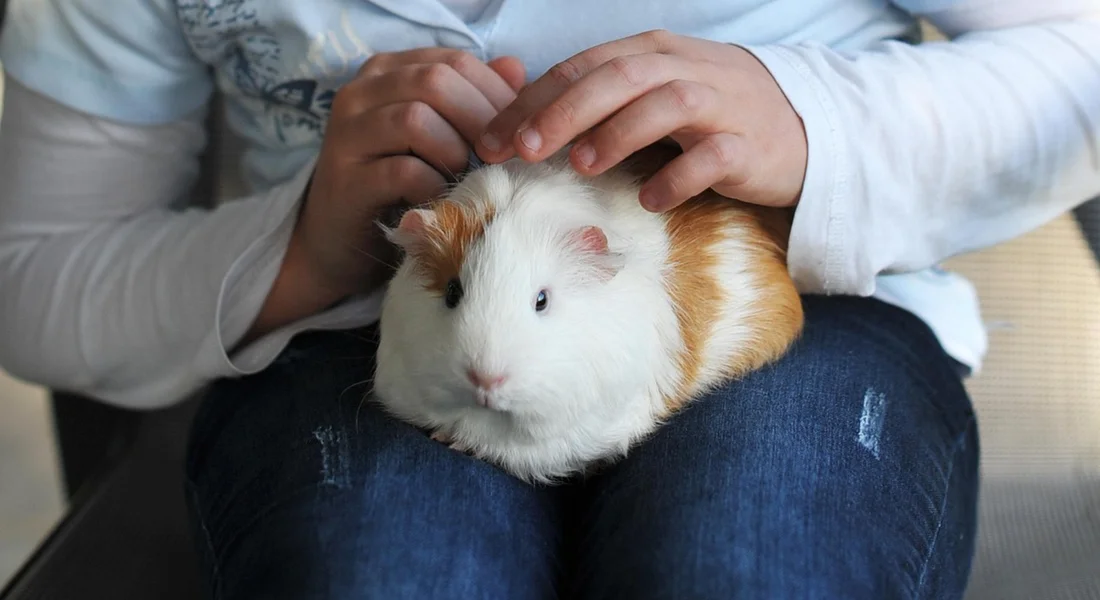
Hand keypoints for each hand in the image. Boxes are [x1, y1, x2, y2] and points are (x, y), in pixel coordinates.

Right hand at [247, 49, 525, 338]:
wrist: (344, 243)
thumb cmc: (402, 186)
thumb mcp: (443, 137)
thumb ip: (475, 100)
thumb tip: (516, 69)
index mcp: (389, 72)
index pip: (454, 61)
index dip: (496, 94)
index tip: (520, 132)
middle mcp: (361, 92)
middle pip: (435, 81)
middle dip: (480, 121)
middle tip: (500, 158)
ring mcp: (347, 134)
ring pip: (415, 119)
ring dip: (454, 153)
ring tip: (463, 178)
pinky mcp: (346, 179)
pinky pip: (403, 170)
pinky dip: (434, 186)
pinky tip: (441, 200)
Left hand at [476, 30, 806, 211]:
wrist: (800, 128)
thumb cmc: (711, 115)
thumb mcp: (654, 94)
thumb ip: (601, 101)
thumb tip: (527, 126)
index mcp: (652, 53)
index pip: (584, 67)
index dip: (535, 99)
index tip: (494, 136)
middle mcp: (684, 69)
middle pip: (618, 77)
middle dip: (565, 111)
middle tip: (524, 148)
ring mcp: (721, 104)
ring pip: (666, 104)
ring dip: (619, 131)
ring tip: (582, 164)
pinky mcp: (749, 145)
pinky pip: (713, 156)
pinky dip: (680, 175)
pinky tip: (651, 199)